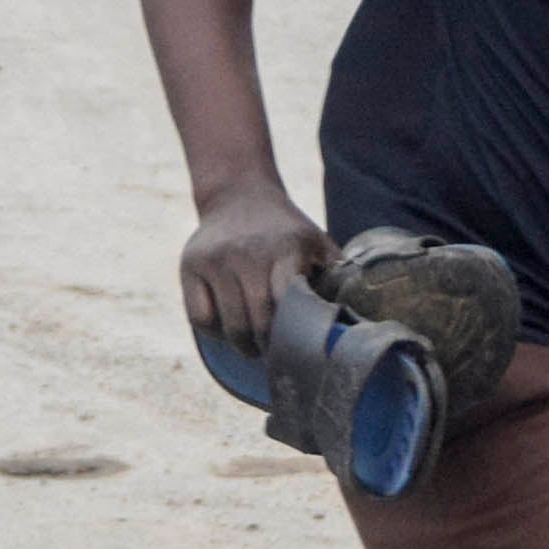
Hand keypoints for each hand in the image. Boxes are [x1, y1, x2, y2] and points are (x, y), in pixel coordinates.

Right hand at [179, 182, 330, 342]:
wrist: (237, 195)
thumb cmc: (284, 230)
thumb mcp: (314, 240)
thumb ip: (335, 273)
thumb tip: (358, 313)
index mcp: (284, 249)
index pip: (287, 302)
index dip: (293, 331)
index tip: (301, 344)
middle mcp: (246, 253)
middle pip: (258, 322)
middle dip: (270, 346)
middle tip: (278, 354)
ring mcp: (215, 260)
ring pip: (230, 326)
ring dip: (245, 346)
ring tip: (255, 346)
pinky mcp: (190, 266)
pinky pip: (200, 319)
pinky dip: (215, 333)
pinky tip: (228, 328)